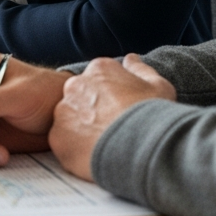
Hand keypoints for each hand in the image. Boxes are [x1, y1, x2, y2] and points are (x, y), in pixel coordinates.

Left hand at [48, 54, 175, 178]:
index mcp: (99, 70)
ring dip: (81, 131)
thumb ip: (141, 69)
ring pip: (69, 120)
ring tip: (105, 146)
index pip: (98, 80)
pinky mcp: (58, 138)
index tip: (119, 112)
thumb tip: (131, 59)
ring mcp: (64, 111)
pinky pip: (64, 143)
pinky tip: (96, 157)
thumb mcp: (158, 86)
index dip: (110, 98)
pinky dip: (76, 151)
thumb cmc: (154, 116)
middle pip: (80, 98)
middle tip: (111, 130)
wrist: (144, 148)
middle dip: (92, 112)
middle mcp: (75, 85)